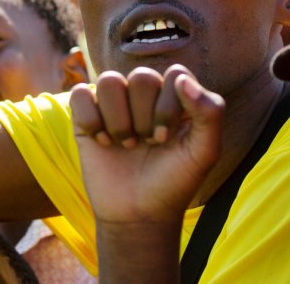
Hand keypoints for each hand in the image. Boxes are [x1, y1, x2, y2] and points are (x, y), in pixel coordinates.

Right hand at [70, 65, 223, 224]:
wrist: (139, 215)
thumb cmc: (175, 181)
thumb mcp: (205, 152)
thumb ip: (209, 112)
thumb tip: (182, 80)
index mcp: (176, 95)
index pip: (175, 74)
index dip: (168, 108)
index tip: (165, 140)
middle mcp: (145, 94)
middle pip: (141, 77)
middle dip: (144, 118)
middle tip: (147, 144)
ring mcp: (115, 103)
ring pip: (108, 81)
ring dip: (118, 120)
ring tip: (127, 145)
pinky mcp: (87, 117)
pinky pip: (80, 94)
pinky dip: (91, 121)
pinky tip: (102, 143)